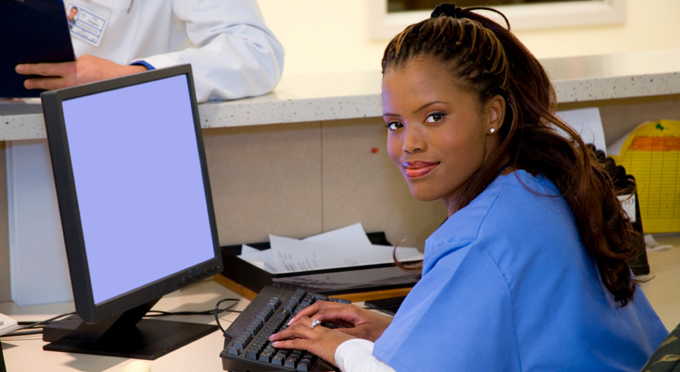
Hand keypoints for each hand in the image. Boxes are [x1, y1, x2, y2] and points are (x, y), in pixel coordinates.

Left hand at [16, 55, 147, 89]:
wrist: (119, 80)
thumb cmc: (106, 70)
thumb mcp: (87, 60)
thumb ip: (74, 63)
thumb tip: (64, 66)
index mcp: (74, 70)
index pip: (48, 68)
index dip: (33, 69)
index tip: (23, 69)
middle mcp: (73, 82)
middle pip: (48, 82)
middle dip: (35, 81)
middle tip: (26, 82)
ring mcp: (76, 90)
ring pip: (56, 89)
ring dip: (45, 88)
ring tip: (37, 87)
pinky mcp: (81, 95)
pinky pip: (66, 93)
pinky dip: (59, 92)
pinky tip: (54, 92)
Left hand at [269, 316, 354, 366]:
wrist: (359, 352)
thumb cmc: (357, 352)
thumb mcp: (347, 349)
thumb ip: (338, 350)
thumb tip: (333, 358)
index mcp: (332, 332)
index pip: (314, 324)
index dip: (303, 324)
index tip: (296, 327)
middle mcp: (324, 331)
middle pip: (304, 322)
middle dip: (291, 325)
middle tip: (281, 329)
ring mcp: (319, 337)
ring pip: (297, 329)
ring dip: (284, 333)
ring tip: (274, 337)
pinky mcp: (316, 345)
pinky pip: (296, 342)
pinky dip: (285, 342)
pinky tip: (277, 344)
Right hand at [288, 301, 391, 341]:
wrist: (395, 331)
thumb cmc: (383, 331)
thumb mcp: (362, 335)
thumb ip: (344, 333)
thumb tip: (326, 333)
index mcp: (349, 310)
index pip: (323, 310)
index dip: (309, 317)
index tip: (298, 324)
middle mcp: (346, 309)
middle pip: (320, 306)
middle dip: (304, 313)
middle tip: (291, 321)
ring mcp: (347, 313)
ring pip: (323, 310)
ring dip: (310, 314)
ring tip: (297, 322)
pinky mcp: (349, 319)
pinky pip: (329, 316)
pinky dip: (317, 320)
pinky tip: (312, 325)